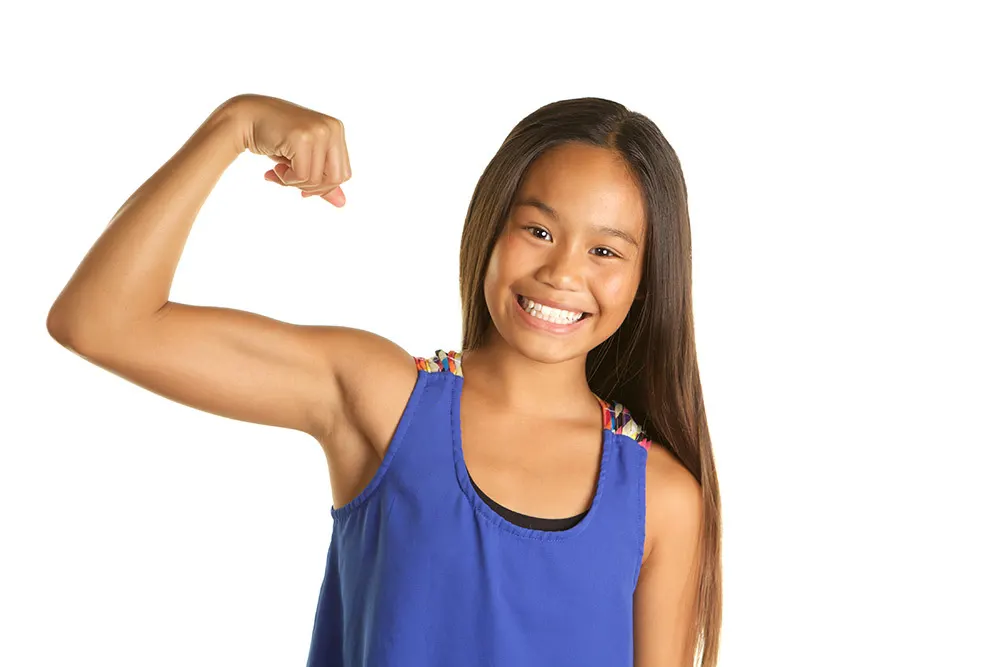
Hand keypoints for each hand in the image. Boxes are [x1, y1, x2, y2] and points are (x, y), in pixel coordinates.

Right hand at [231, 94, 351, 206]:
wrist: (245, 117)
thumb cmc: (275, 139)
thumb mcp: (303, 159)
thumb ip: (323, 180)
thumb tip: (342, 204)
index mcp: (336, 130)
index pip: (343, 173)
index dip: (323, 186)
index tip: (302, 185)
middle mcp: (332, 128)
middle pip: (336, 178)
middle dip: (312, 188)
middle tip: (289, 180)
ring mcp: (318, 131)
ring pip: (317, 179)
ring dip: (294, 183)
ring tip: (278, 171)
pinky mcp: (302, 137)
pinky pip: (302, 175)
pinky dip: (286, 179)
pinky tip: (274, 169)